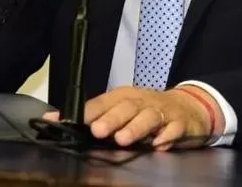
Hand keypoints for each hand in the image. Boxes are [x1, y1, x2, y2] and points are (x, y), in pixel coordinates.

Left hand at [42, 86, 218, 150]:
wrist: (187, 107)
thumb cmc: (147, 109)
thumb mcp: (121, 108)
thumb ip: (92, 114)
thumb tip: (53, 118)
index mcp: (124, 97)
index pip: (103, 102)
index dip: (89, 112)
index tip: (72, 121)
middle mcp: (141, 101)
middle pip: (126, 107)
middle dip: (111, 119)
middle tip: (98, 131)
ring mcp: (161, 112)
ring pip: (148, 117)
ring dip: (136, 127)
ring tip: (123, 139)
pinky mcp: (179, 123)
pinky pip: (174, 129)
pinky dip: (167, 136)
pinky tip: (159, 144)